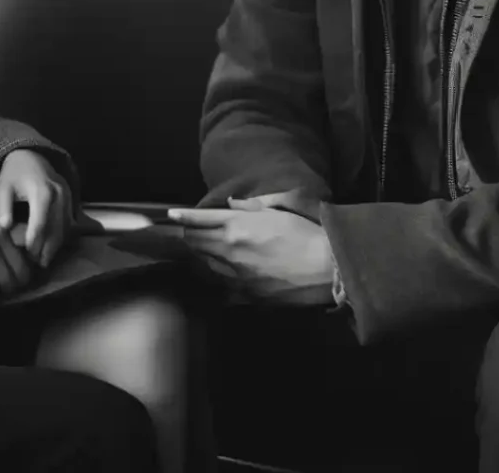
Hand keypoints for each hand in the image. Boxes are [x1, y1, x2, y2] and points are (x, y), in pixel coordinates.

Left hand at [0, 150, 73, 267]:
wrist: (30, 155)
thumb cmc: (14, 173)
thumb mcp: (3, 187)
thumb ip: (3, 207)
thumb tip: (4, 228)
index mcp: (42, 191)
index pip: (41, 223)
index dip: (35, 242)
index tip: (27, 256)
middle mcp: (59, 194)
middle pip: (56, 228)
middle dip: (47, 248)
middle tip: (36, 265)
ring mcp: (67, 196)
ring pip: (65, 227)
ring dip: (56, 245)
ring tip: (44, 261)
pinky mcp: (70, 199)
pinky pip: (68, 222)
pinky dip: (61, 236)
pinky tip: (51, 248)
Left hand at [167, 197, 334, 305]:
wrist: (326, 269)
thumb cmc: (304, 234)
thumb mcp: (277, 210)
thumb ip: (248, 207)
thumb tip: (230, 204)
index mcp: (236, 226)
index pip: (199, 220)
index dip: (183, 216)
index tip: (172, 215)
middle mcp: (230, 250)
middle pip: (196, 243)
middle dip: (191, 235)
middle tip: (191, 232)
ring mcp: (236, 276)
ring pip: (205, 265)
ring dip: (203, 256)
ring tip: (205, 251)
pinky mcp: (246, 295)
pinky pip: (222, 288)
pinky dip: (220, 280)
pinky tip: (224, 275)